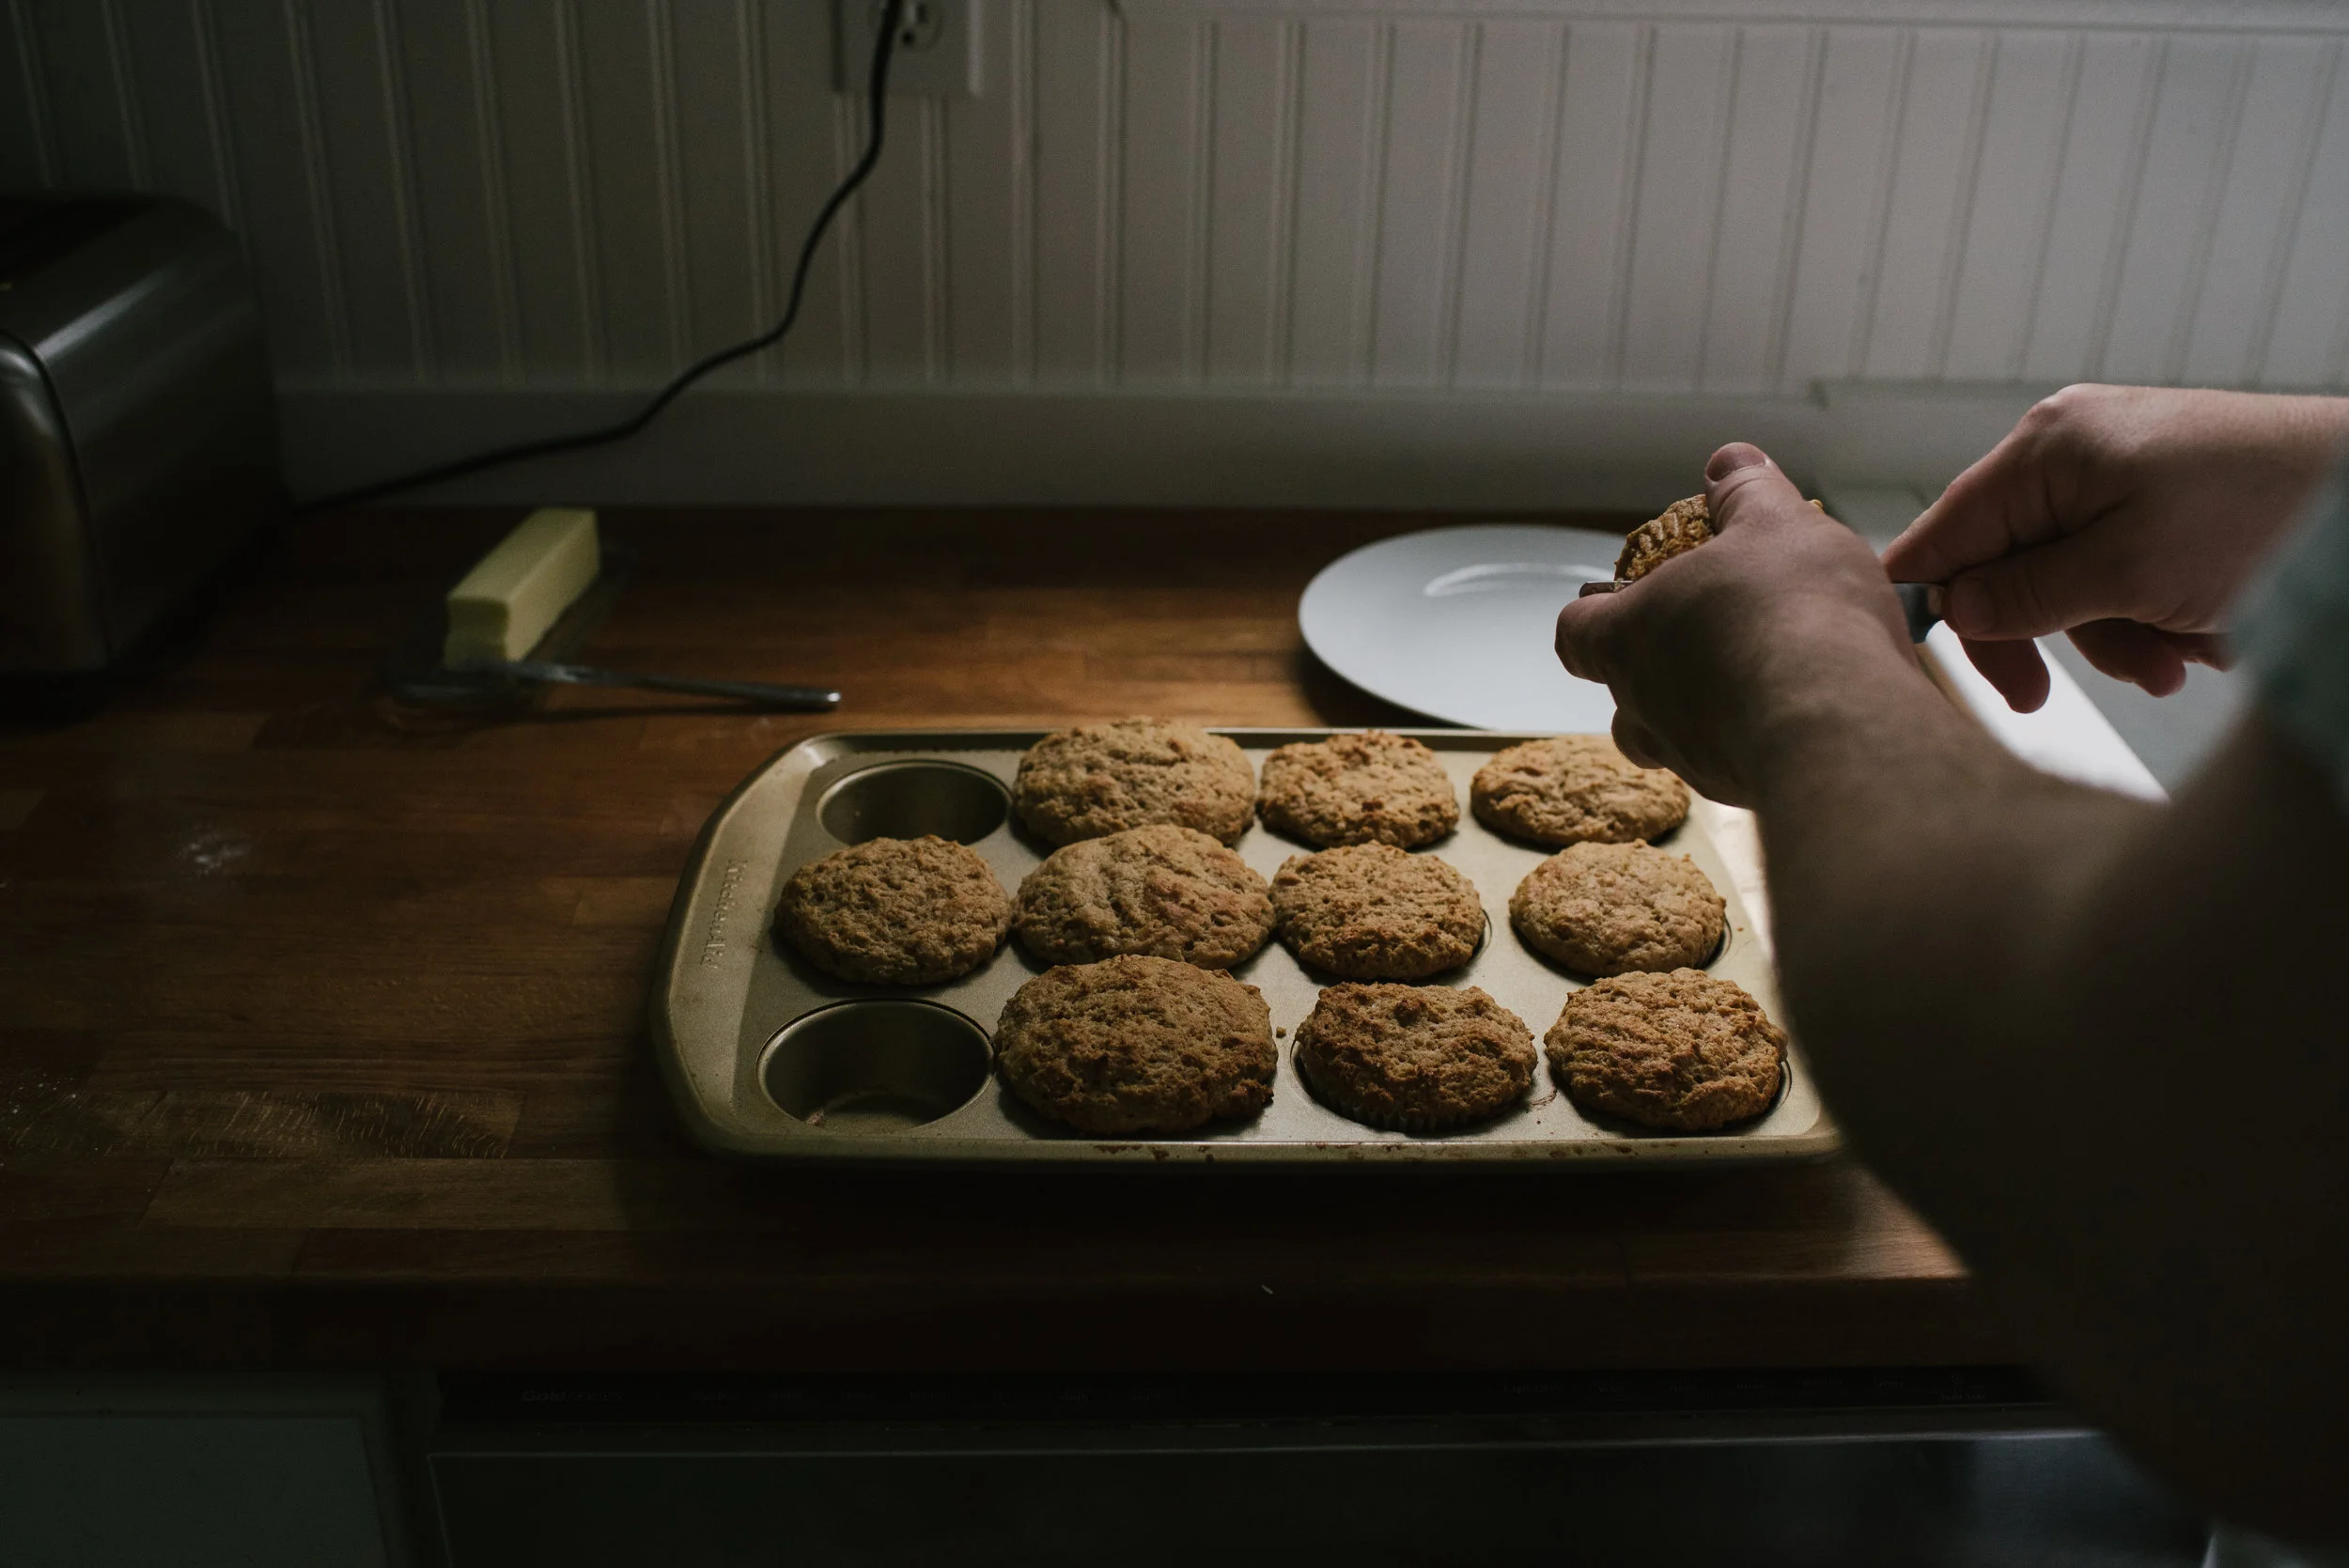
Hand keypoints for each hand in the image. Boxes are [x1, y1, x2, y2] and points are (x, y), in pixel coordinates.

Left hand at [1555, 443, 1917, 805]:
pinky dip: (1759, 743)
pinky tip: (1810, 715)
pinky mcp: (1743, 794)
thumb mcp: (1775, 524)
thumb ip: (1747, 493)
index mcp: (1629, 635)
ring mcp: (1690, 759)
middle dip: (1657, 671)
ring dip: (1706, 714)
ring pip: (1674, 743)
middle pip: (1622, 698)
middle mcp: (1644, 706)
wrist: (1844, 725)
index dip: (1592, 616)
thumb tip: (1727, 463)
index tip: (1620, 601)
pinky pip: (1737, 768)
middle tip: (1712, 640)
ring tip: (1766, 679)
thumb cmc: (1793, 615)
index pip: (1575, 632)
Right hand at [1880, 384, 2348, 710]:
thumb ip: (2027, 595)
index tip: (1931, 671)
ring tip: (2175, 663)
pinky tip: (2198, 635)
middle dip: (2043, 633)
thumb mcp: (2126, 571)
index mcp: (2045, 450)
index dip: (1932, 604)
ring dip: (2112, 636)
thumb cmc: (2261, 513)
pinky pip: (2121, 577)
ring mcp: (2120, 478)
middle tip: (2038, 698)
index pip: (1944, 534)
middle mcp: (2072, 455)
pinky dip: (2149, 617)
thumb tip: (1955, 609)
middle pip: (2005, 567)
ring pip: (2067, 585)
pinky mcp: (2164, 505)